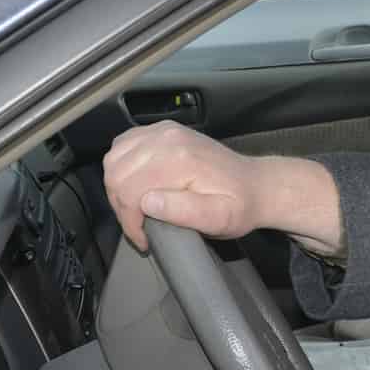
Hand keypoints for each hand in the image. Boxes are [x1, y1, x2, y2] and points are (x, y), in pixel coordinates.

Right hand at [102, 122, 262, 249]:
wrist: (255, 185)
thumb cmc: (239, 205)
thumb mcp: (220, 219)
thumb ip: (184, 211)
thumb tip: (147, 202)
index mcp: (181, 160)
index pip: (130, 190)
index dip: (130, 222)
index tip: (143, 239)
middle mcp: (168, 139)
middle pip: (116, 173)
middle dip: (121, 206)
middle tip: (138, 227)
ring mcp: (164, 131)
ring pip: (114, 158)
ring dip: (118, 187)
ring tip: (135, 209)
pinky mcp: (163, 131)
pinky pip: (124, 145)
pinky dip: (121, 166)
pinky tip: (134, 184)